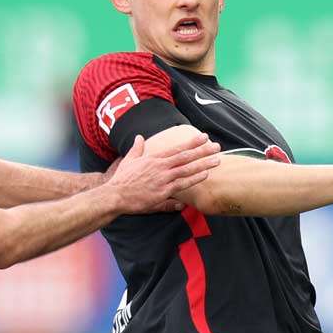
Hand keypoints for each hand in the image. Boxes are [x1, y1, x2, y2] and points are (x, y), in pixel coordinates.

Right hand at [106, 134, 220, 213]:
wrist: (115, 195)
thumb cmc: (122, 179)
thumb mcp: (129, 160)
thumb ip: (137, 148)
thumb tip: (139, 138)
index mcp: (154, 158)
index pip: (177, 148)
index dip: (192, 142)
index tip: (204, 137)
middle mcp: (160, 166)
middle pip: (186, 156)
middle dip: (202, 151)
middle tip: (217, 146)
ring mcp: (162, 179)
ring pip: (187, 169)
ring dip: (203, 164)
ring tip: (217, 160)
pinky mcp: (163, 191)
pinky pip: (182, 184)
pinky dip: (194, 179)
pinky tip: (205, 175)